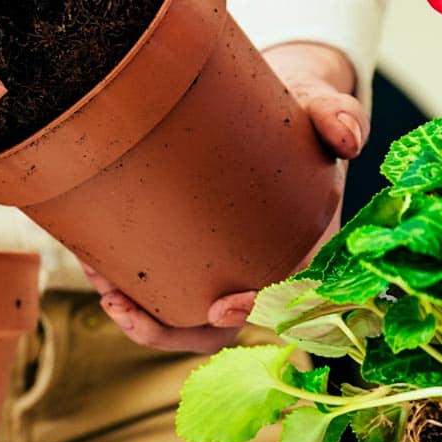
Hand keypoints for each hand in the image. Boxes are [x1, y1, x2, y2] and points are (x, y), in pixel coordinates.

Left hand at [90, 42, 366, 353]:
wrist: (276, 110)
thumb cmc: (302, 117)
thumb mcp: (323, 110)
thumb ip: (339, 119)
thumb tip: (348, 136)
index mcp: (304, 253)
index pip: (288, 304)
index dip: (258, 314)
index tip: (222, 305)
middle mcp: (260, 273)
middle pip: (219, 330)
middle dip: (167, 330)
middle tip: (119, 300)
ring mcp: (223, 271)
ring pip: (182, 320)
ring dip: (137, 315)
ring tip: (97, 276)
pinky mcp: (191, 257)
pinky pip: (161, 292)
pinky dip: (126, 288)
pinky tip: (94, 261)